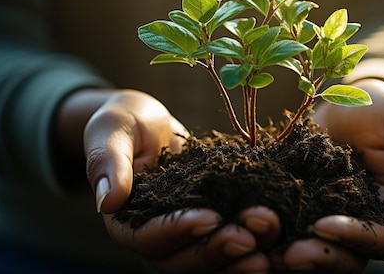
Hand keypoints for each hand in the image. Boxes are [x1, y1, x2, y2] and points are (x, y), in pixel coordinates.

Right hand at [80, 89, 280, 272]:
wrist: (148, 125)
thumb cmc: (124, 123)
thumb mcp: (111, 131)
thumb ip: (107, 162)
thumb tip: (108, 201)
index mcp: (124, 221)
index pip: (148, 238)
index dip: (179, 231)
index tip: (210, 218)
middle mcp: (153, 238)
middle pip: (181, 262)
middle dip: (217, 252)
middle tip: (251, 236)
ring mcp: (183, 238)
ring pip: (207, 265)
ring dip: (238, 260)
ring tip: (269, 249)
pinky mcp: (210, 229)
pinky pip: (228, 249)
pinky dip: (251, 250)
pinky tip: (276, 244)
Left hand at [273, 79, 383, 271]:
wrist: (348, 99)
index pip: (381, 240)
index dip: (354, 240)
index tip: (323, 226)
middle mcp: (358, 223)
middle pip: (344, 259)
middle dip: (317, 260)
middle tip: (286, 255)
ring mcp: (325, 216)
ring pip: (311, 253)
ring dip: (287, 257)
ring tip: (260, 247)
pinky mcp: (297, 205)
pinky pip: (283, 230)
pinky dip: (266, 236)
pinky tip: (244, 228)